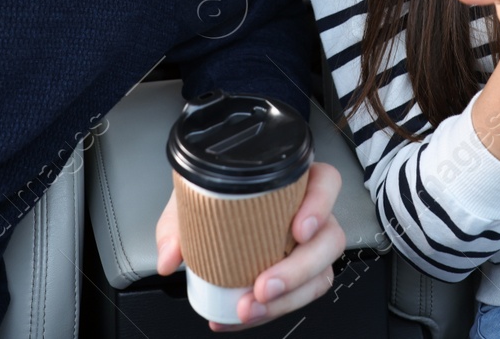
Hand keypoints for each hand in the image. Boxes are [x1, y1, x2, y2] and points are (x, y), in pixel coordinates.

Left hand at [156, 161, 347, 329]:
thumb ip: (179, 222)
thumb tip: (170, 257)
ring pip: (320, 274)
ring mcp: (309, 248)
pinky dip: (269, 312)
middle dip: (298, 270)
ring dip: (287, 299)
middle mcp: (310, 214)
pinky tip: (240, 317)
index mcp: (293, 182)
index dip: (321, 204)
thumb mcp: (194, 197)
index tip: (298, 229)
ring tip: (250, 308)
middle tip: (263, 285)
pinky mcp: (300, 277)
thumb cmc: (215, 198)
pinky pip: (298, 297)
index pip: (326, 182)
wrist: (211, 219)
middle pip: (328, 239)